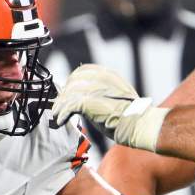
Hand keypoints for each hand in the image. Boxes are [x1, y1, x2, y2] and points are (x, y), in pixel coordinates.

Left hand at [51, 64, 168, 151]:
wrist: (137, 123)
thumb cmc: (129, 115)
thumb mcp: (116, 96)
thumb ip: (101, 92)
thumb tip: (86, 98)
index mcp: (107, 74)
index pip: (82, 72)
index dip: (72, 82)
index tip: (67, 94)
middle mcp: (100, 78)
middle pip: (73, 81)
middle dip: (64, 94)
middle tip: (59, 106)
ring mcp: (94, 89)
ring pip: (68, 94)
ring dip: (60, 106)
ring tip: (57, 115)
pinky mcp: (88, 101)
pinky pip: (69, 106)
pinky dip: (62, 114)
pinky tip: (60, 121)